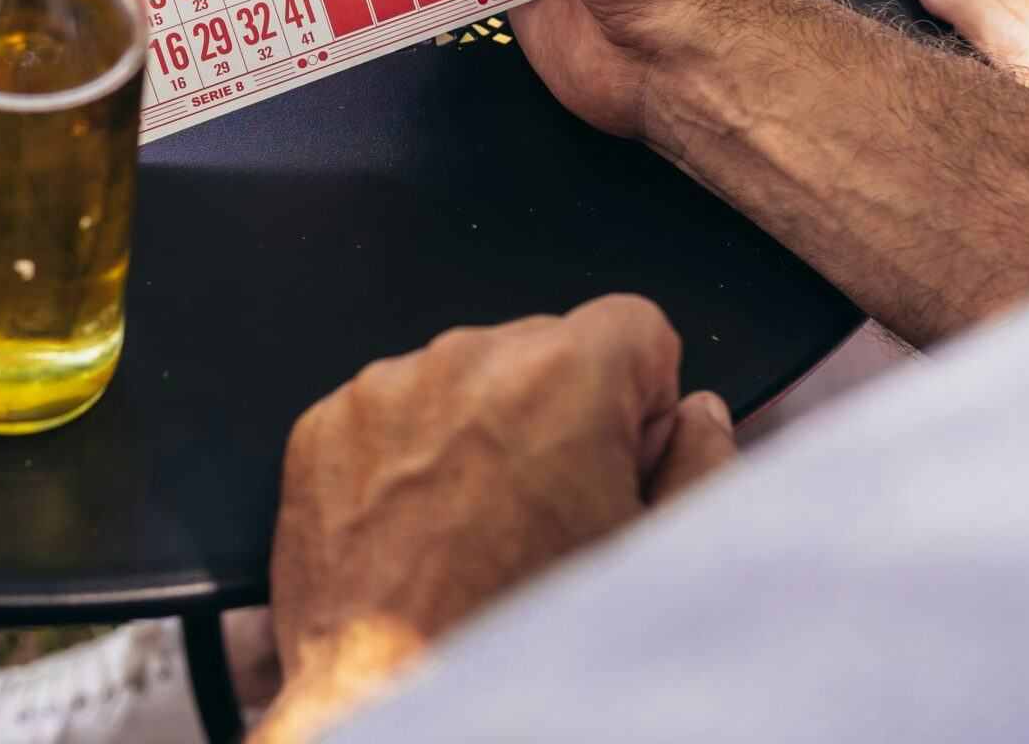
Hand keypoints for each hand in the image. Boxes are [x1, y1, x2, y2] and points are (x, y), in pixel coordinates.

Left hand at [257, 296, 734, 743]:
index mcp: (562, 378)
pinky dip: (410, 459)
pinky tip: (426, 535)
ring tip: (481, 535)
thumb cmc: (517, 643)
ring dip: (481, 433)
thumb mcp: (654, 562)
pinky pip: (393, 414)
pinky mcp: (324, 429)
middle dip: (559, 414)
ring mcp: (384, 394)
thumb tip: (700, 421)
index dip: (642, 399)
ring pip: (464, 381)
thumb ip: (704, 466)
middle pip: (544, 349)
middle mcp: (464, 365)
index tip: (625, 452)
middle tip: (553, 513)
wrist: (394, 703)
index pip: (635, 325)